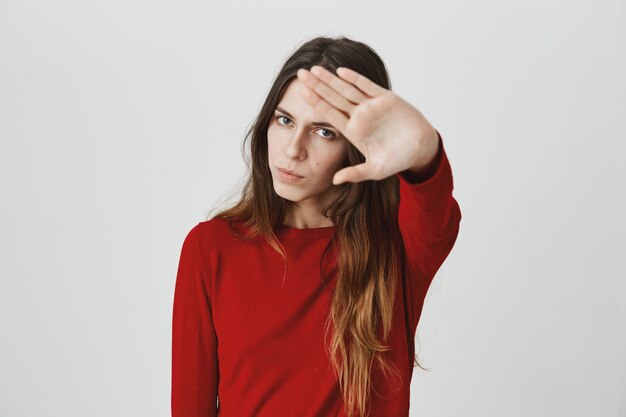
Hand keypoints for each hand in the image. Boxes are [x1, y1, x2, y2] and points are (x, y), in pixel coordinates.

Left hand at [296, 65, 439, 184]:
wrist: (421, 148)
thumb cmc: (398, 159)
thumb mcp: (375, 170)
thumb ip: (355, 174)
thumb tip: (334, 181)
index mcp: (354, 131)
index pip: (330, 115)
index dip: (316, 104)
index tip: (301, 93)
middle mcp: (359, 116)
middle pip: (334, 98)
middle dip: (317, 86)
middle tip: (300, 73)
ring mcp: (371, 106)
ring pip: (347, 89)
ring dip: (331, 79)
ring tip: (315, 68)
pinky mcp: (386, 98)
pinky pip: (367, 86)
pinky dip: (355, 79)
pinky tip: (341, 71)